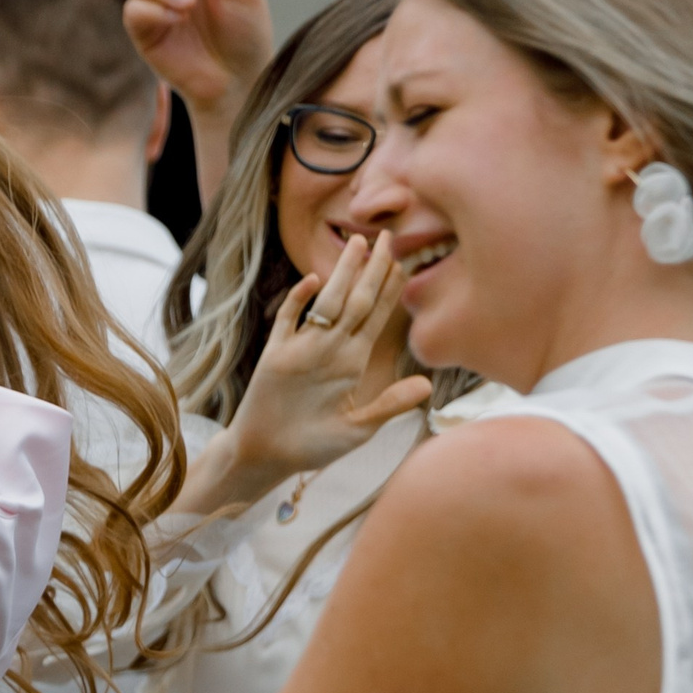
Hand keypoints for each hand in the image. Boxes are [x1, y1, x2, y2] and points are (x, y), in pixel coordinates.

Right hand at [210, 235, 431, 503]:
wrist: (267, 457)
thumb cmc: (313, 446)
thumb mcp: (357, 428)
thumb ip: (388, 405)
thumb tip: (426, 385)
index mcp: (352, 362)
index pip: (376, 316)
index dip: (391, 289)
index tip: (407, 259)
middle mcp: (330, 349)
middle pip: (356, 301)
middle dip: (373, 269)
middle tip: (389, 235)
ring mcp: (302, 349)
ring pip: (326, 304)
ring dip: (342, 275)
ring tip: (358, 245)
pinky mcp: (275, 356)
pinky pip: (287, 322)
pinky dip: (298, 302)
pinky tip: (312, 282)